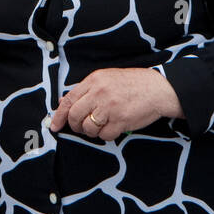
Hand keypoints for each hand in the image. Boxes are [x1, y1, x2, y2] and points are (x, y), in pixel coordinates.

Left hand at [49, 68, 182, 141]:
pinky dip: (107, 134)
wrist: (158, 89)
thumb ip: (87, 89)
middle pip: (75, 116)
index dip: (59, 115)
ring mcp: (109, 107)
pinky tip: (114, 126)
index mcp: (94, 80)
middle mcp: (99, 93)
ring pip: (88, 128)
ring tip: (102, 124)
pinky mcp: (120, 120)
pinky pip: (104, 135)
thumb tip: (65, 102)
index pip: (69, 100)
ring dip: (92, 131)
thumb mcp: (107, 78)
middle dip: (75, 126)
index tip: (55, 125)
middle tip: (82, 127)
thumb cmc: (133, 84)